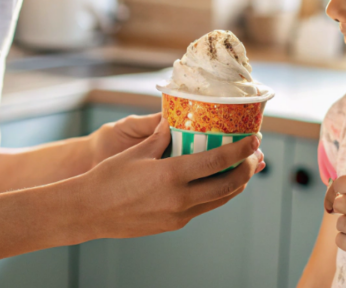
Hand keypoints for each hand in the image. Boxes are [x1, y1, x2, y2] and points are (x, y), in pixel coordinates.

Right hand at [77, 117, 265, 239]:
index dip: (242, 150)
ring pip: (219, 200)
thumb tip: (175, 120)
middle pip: (228, 185)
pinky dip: (217, 194)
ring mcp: (178, 215)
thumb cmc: (107, 178)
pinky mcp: (174, 224)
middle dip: (248, 169)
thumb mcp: (136, 152)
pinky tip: (218, 182)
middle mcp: (180, 198)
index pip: (218, 161)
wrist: (88, 211)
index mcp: (171, 176)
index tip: (255, 140)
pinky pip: (203, 207)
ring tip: (246, 169)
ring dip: (237, 184)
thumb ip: (161, 137)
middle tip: (257, 155)